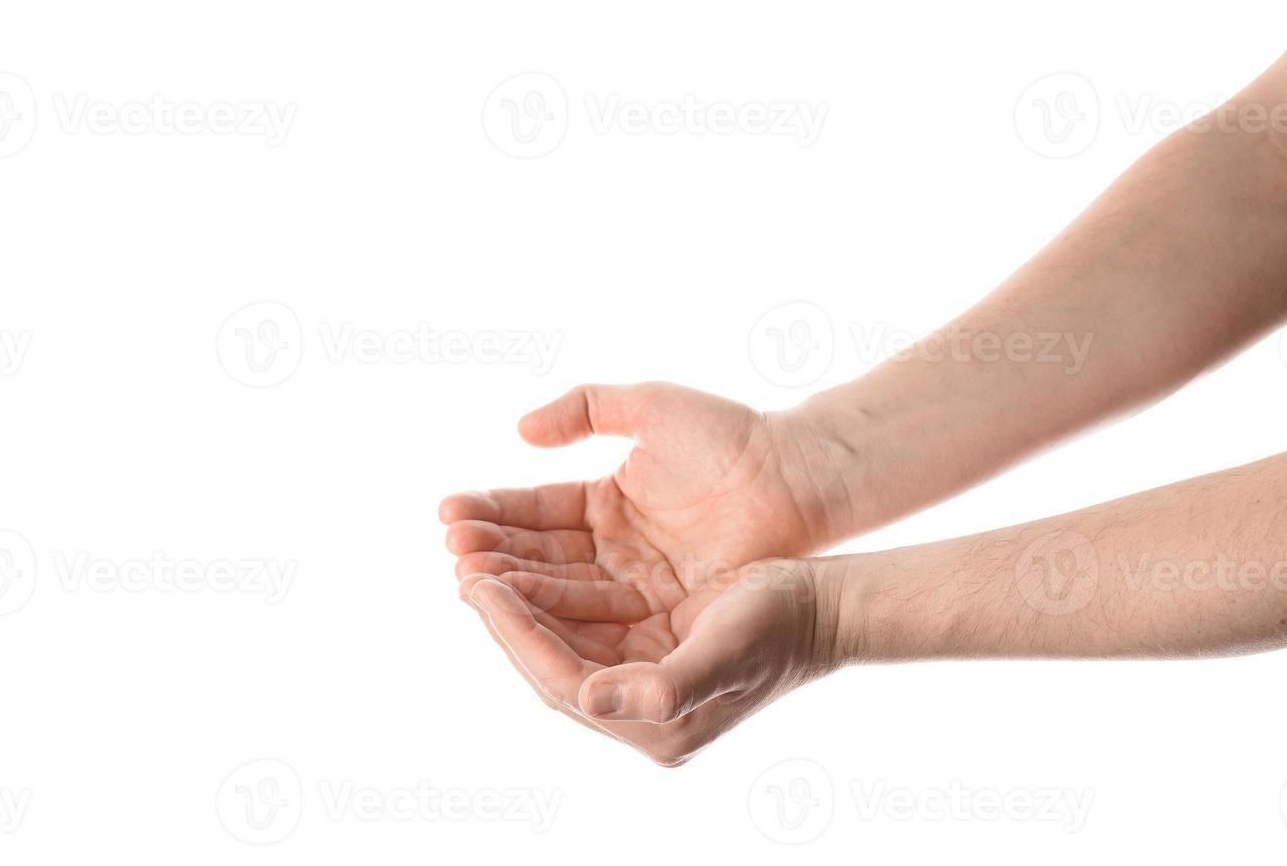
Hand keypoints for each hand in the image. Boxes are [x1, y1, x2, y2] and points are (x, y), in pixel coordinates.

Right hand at [440, 382, 853, 621]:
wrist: (798, 476)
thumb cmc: (730, 436)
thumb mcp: (649, 407)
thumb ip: (583, 409)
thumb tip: (520, 429)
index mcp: (607, 501)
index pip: (537, 510)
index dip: (493, 511)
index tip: (449, 513)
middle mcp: (615, 547)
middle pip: (539, 553)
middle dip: (491, 552)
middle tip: (450, 550)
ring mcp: (636, 582)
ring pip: (561, 586)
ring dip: (513, 582)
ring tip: (467, 575)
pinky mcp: (660, 610)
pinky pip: (597, 612)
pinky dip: (554, 608)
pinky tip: (515, 600)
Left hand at [457, 557, 842, 765]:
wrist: (823, 608)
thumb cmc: (782, 628)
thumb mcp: (727, 653)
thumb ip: (666, 686)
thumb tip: (591, 698)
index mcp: (655, 725)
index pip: (562, 682)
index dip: (516, 636)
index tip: (478, 587)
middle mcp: (640, 709)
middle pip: (552, 664)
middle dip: (507, 618)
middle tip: (464, 569)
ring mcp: (641, 678)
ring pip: (560, 640)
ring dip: (521, 603)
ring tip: (479, 561)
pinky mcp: (645, 649)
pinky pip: (580, 623)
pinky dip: (549, 595)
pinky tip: (524, 565)